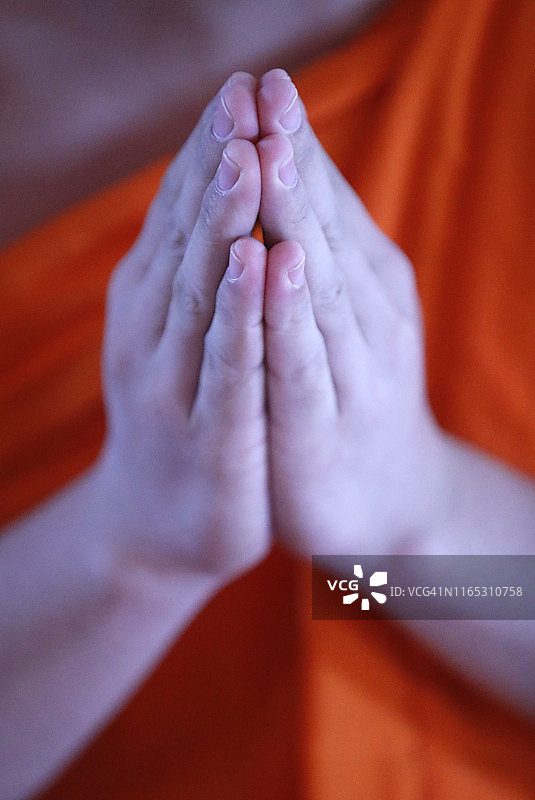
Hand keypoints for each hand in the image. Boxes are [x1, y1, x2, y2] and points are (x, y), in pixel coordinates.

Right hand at [97, 73, 270, 578]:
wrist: (156, 524)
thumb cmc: (179, 415)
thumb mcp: (174, 335)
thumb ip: (188, 269)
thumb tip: (209, 187)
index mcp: (150, 303)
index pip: (181, 215)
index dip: (209, 150)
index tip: (241, 88)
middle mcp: (152, 335)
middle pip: (188, 239)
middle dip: (216, 166)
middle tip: (239, 96)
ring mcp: (176, 386)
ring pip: (201, 294)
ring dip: (223, 225)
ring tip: (245, 159)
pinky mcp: (211, 436)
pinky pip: (229, 367)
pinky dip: (240, 315)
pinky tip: (255, 267)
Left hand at [256, 70, 443, 554]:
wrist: (389, 500)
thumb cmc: (352, 396)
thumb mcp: (340, 317)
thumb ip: (320, 254)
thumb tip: (287, 176)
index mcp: (362, 287)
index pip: (325, 205)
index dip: (294, 143)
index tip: (262, 80)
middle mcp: (365, 318)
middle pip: (324, 228)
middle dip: (291, 158)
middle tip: (267, 89)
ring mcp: (351, 371)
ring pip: (319, 284)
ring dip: (294, 217)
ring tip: (269, 153)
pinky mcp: (323, 425)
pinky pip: (306, 359)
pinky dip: (292, 311)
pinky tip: (279, 263)